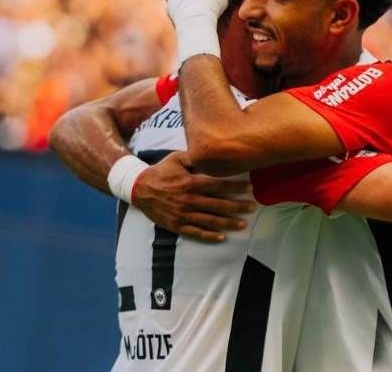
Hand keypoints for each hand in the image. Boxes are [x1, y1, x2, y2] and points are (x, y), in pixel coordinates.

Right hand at [132, 151, 256, 241]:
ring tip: (243, 224)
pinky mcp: (176, 225)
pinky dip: (209, 236)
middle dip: (237, 206)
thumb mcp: (177, 159)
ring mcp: (183, 214)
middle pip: (218, 204)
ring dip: (228, 223)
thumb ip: (195, 157)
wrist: (139, 188)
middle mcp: (189, 199)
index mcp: (191, 182)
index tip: (250, 188)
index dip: (236, 187)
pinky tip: (222, 237)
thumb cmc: (161, 171)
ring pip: (210, 220)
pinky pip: (195, 232)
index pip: (218, 185)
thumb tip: (212, 153)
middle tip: (252, 207)